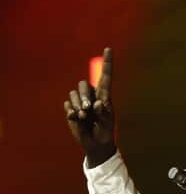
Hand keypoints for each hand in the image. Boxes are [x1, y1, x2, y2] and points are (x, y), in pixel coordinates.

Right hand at [64, 48, 116, 166]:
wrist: (95, 144)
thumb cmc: (105, 132)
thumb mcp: (108, 124)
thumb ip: (104, 113)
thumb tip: (98, 103)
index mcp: (105, 97)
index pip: (106, 77)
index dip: (107, 63)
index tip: (108, 49)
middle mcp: (92, 96)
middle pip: (84, 84)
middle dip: (84, 96)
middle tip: (88, 109)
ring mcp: (81, 102)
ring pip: (74, 93)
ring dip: (77, 105)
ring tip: (84, 117)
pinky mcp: (72, 109)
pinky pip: (68, 105)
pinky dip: (72, 112)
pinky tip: (77, 120)